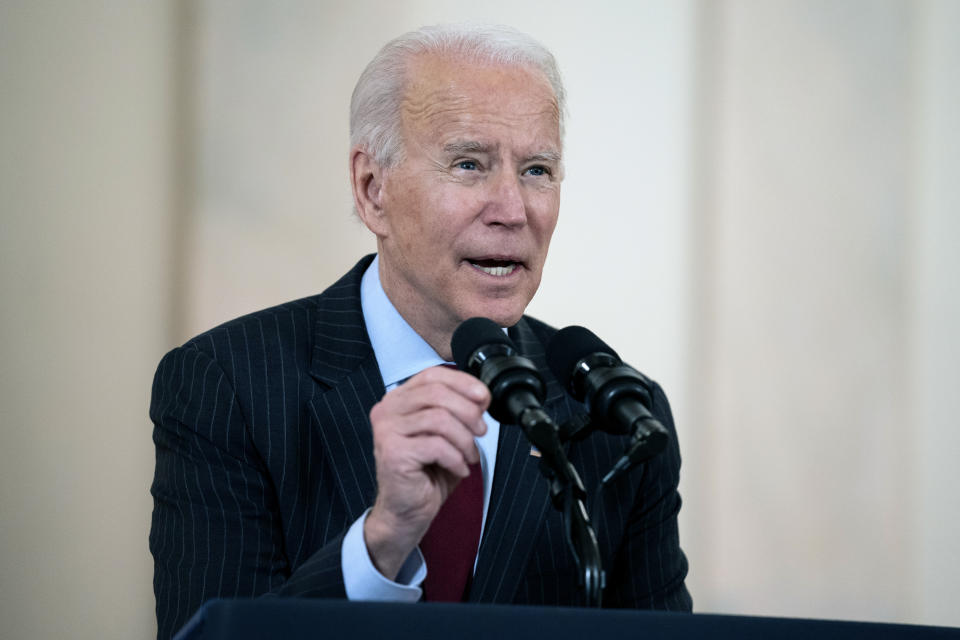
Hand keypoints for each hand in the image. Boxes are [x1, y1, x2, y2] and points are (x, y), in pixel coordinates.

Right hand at [363, 365, 489, 579]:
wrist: (406, 512)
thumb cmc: (425, 473)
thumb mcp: (446, 434)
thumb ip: (457, 411)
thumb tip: (480, 396)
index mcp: (398, 400)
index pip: (431, 375)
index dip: (462, 382)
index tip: (484, 398)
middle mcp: (387, 410)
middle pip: (437, 393)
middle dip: (468, 411)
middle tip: (481, 431)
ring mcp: (386, 431)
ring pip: (440, 418)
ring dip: (464, 439)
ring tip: (469, 455)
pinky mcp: (393, 452)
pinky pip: (437, 445)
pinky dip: (456, 458)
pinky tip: (459, 468)